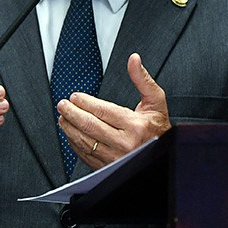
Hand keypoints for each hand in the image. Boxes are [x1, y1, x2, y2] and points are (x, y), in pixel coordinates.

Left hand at [57, 53, 170, 169]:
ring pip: (86, 142)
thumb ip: (142, 79)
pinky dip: (75, 144)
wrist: (164, 154)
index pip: (103, 111)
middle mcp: (125, 143)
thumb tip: (133, 60)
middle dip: (73, 114)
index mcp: (136, 125)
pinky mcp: (110, 168)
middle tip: (63, 105)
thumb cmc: (159, 127)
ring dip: (70, 129)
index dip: (85, 102)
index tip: (75, 97)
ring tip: (63, 118)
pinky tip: (71, 134)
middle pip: (91, 126)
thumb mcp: (156, 101)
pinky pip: (87, 156)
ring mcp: (116, 158)